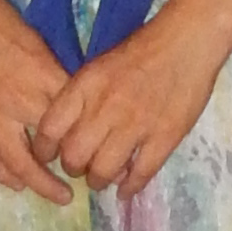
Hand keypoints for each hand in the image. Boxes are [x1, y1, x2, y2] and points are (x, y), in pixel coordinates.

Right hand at [0, 0, 81, 201]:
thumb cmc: (2, 26)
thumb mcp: (42, 46)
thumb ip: (58, 79)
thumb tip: (80, 106)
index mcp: (41, 81)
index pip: (72, 122)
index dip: (88, 141)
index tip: (100, 153)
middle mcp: (18, 104)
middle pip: (50, 150)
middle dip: (69, 170)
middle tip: (84, 184)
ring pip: (18, 164)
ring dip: (39, 182)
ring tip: (56, 193)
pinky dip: (3, 176)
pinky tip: (17, 184)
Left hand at [34, 0, 231, 197]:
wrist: (187, 41)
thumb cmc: (141, 50)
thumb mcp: (99, 67)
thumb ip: (82, 99)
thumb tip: (68, 132)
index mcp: (86, 86)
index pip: (50, 128)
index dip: (44, 149)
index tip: (49, 156)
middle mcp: (106, 108)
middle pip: (74, 156)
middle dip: (73, 168)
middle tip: (81, 167)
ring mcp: (136, 125)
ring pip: (103, 171)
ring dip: (99, 180)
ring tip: (103, 178)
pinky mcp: (164, 137)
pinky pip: (140, 174)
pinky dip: (130, 188)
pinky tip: (126, 190)